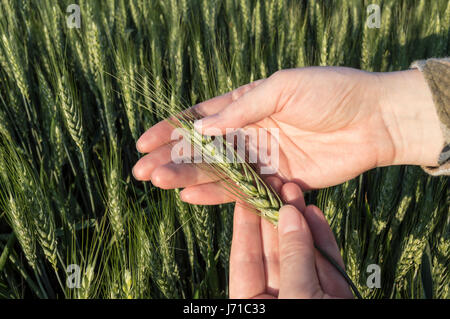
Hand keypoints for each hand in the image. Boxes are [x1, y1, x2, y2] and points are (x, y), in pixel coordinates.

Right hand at [132, 67, 442, 196]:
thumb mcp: (283, 87)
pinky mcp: (278, 180)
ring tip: (159, 182)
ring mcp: (262, 158)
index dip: (171, 130)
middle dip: (171, 157)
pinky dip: (218, 195)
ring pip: (218, 171)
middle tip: (142, 171)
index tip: (144, 141)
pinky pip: (243, 190)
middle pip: (203, 149)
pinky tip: (191, 197)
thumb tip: (203, 128)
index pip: (201, 118)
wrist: (374, 119)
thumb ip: (242, 108)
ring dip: (187, 177)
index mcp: (247, 103)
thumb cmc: (330, 92)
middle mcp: (250, 132)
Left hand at [230, 180, 352, 298]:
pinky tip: (314, 213)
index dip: (245, 227)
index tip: (244, 197)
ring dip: (299, 222)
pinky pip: (326, 263)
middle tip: (275, 185)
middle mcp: (279, 296)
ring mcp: (307, 296)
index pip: (244, 260)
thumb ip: (293, 256)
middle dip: (275, 217)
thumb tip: (289, 214)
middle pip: (273, 252)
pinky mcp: (334, 295)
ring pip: (301, 254)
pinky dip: (322, 239)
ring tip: (294, 191)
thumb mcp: (298, 295)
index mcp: (256, 303)